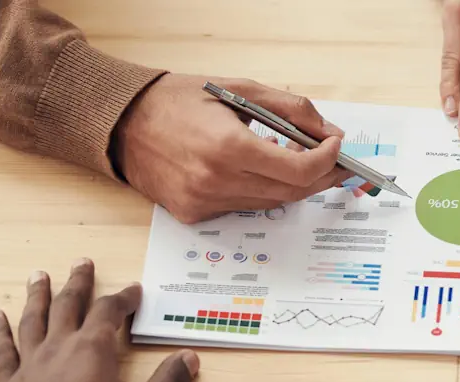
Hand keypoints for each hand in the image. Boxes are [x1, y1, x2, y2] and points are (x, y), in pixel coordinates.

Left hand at [0, 258, 199, 381]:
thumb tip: (188, 359)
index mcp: (93, 350)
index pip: (110, 311)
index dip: (124, 298)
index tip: (134, 290)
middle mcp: (59, 348)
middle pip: (69, 305)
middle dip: (78, 283)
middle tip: (82, 263)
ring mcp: (30, 365)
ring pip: (33, 320)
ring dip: (37, 296)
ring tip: (38, 276)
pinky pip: (2, 352)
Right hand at [113, 74, 355, 223]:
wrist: (122, 122)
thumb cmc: (179, 100)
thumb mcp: (240, 89)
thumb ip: (291, 110)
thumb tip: (329, 132)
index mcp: (229, 147)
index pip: (299, 170)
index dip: (327, 161)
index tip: (336, 146)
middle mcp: (216, 181)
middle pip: (291, 192)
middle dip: (320, 176)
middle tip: (332, 160)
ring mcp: (203, 203)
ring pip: (270, 203)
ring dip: (291, 183)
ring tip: (294, 159)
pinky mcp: (193, 215)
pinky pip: (242, 208)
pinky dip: (259, 191)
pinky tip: (255, 170)